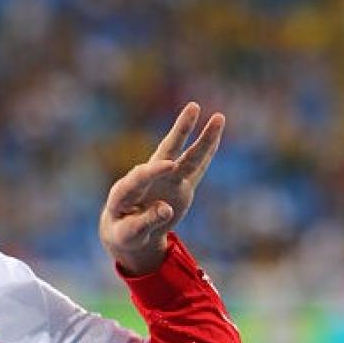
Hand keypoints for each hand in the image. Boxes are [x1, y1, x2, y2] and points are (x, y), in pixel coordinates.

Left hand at [99, 102, 223, 275]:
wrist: (127, 231)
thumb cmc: (124, 233)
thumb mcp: (129, 234)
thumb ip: (146, 222)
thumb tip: (166, 209)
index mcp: (125, 191)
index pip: (140, 176)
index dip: (154, 170)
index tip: (169, 166)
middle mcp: (147, 177)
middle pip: (165, 151)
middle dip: (179, 131)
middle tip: (193, 108)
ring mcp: (164, 179)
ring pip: (185, 156)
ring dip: (201, 137)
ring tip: (219, 118)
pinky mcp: (178, 184)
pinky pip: (195, 167)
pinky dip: (207, 153)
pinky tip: (217, 135)